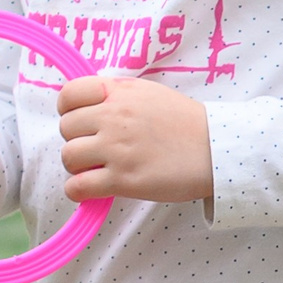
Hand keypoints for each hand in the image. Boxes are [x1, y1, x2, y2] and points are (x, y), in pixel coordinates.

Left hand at [56, 75, 212, 203]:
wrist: (215, 150)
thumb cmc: (185, 122)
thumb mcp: (150, 93)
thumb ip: (117, 94)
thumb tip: (86, 104)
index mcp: (120, 93)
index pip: (69, 94)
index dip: (69, 110)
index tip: (81, 121)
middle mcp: (115, 117)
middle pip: (66, 128)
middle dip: (77, 139)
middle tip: (97, 148)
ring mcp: (118, 148)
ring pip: (68, 157)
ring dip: (78, 166)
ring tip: (98, 169)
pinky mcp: (123, 179)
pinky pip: (77, 187)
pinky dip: (79, 190)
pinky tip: (94, 188)